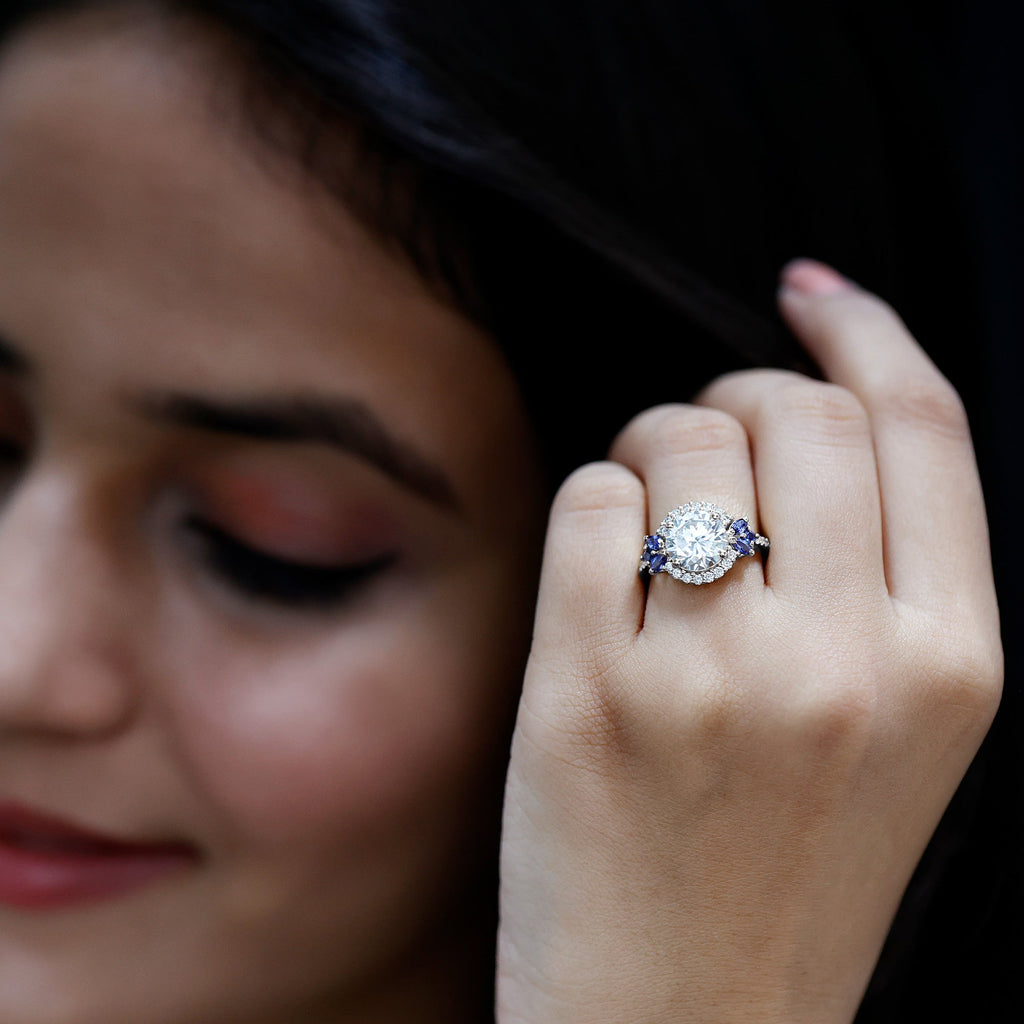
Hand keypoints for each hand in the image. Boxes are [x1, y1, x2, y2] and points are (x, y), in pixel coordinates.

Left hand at [496, 260, 1002, 1023]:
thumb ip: (881, 575)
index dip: (863, 332)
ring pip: (681, 438)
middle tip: (703, 453)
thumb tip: (810, 411)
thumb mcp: (898, 729)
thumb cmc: (787, 873)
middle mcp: (848, 659)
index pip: (921, 424)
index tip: (811, 294)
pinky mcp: (586, 688)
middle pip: (792, 408)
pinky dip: (587, 509)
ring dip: (653, 451)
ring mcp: (713, 675)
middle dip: (734, 399)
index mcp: (953, 665)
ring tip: (648, 531)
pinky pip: (586, 499)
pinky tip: (596, 577)